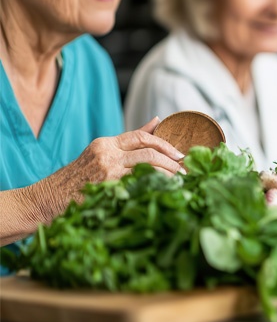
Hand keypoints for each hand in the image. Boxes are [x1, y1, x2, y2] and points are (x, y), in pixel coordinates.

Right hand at [1, 117, 184, 245]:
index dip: (165, 143)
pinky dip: (154, 187)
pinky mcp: (105, 188)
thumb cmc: (76, 181)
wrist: (46, 201)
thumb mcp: (100, 155)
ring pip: (147, 166)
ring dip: (168, 174)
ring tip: (181, 182)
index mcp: (106, 144)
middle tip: (187, 170)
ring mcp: (105, 171)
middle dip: (172, 161)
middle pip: (149, 151)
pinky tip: (165, 193)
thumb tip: (157, 120)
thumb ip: (130, 141)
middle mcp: (106, 153)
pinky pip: (138, 185)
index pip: (142, 136)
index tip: (180, 155)